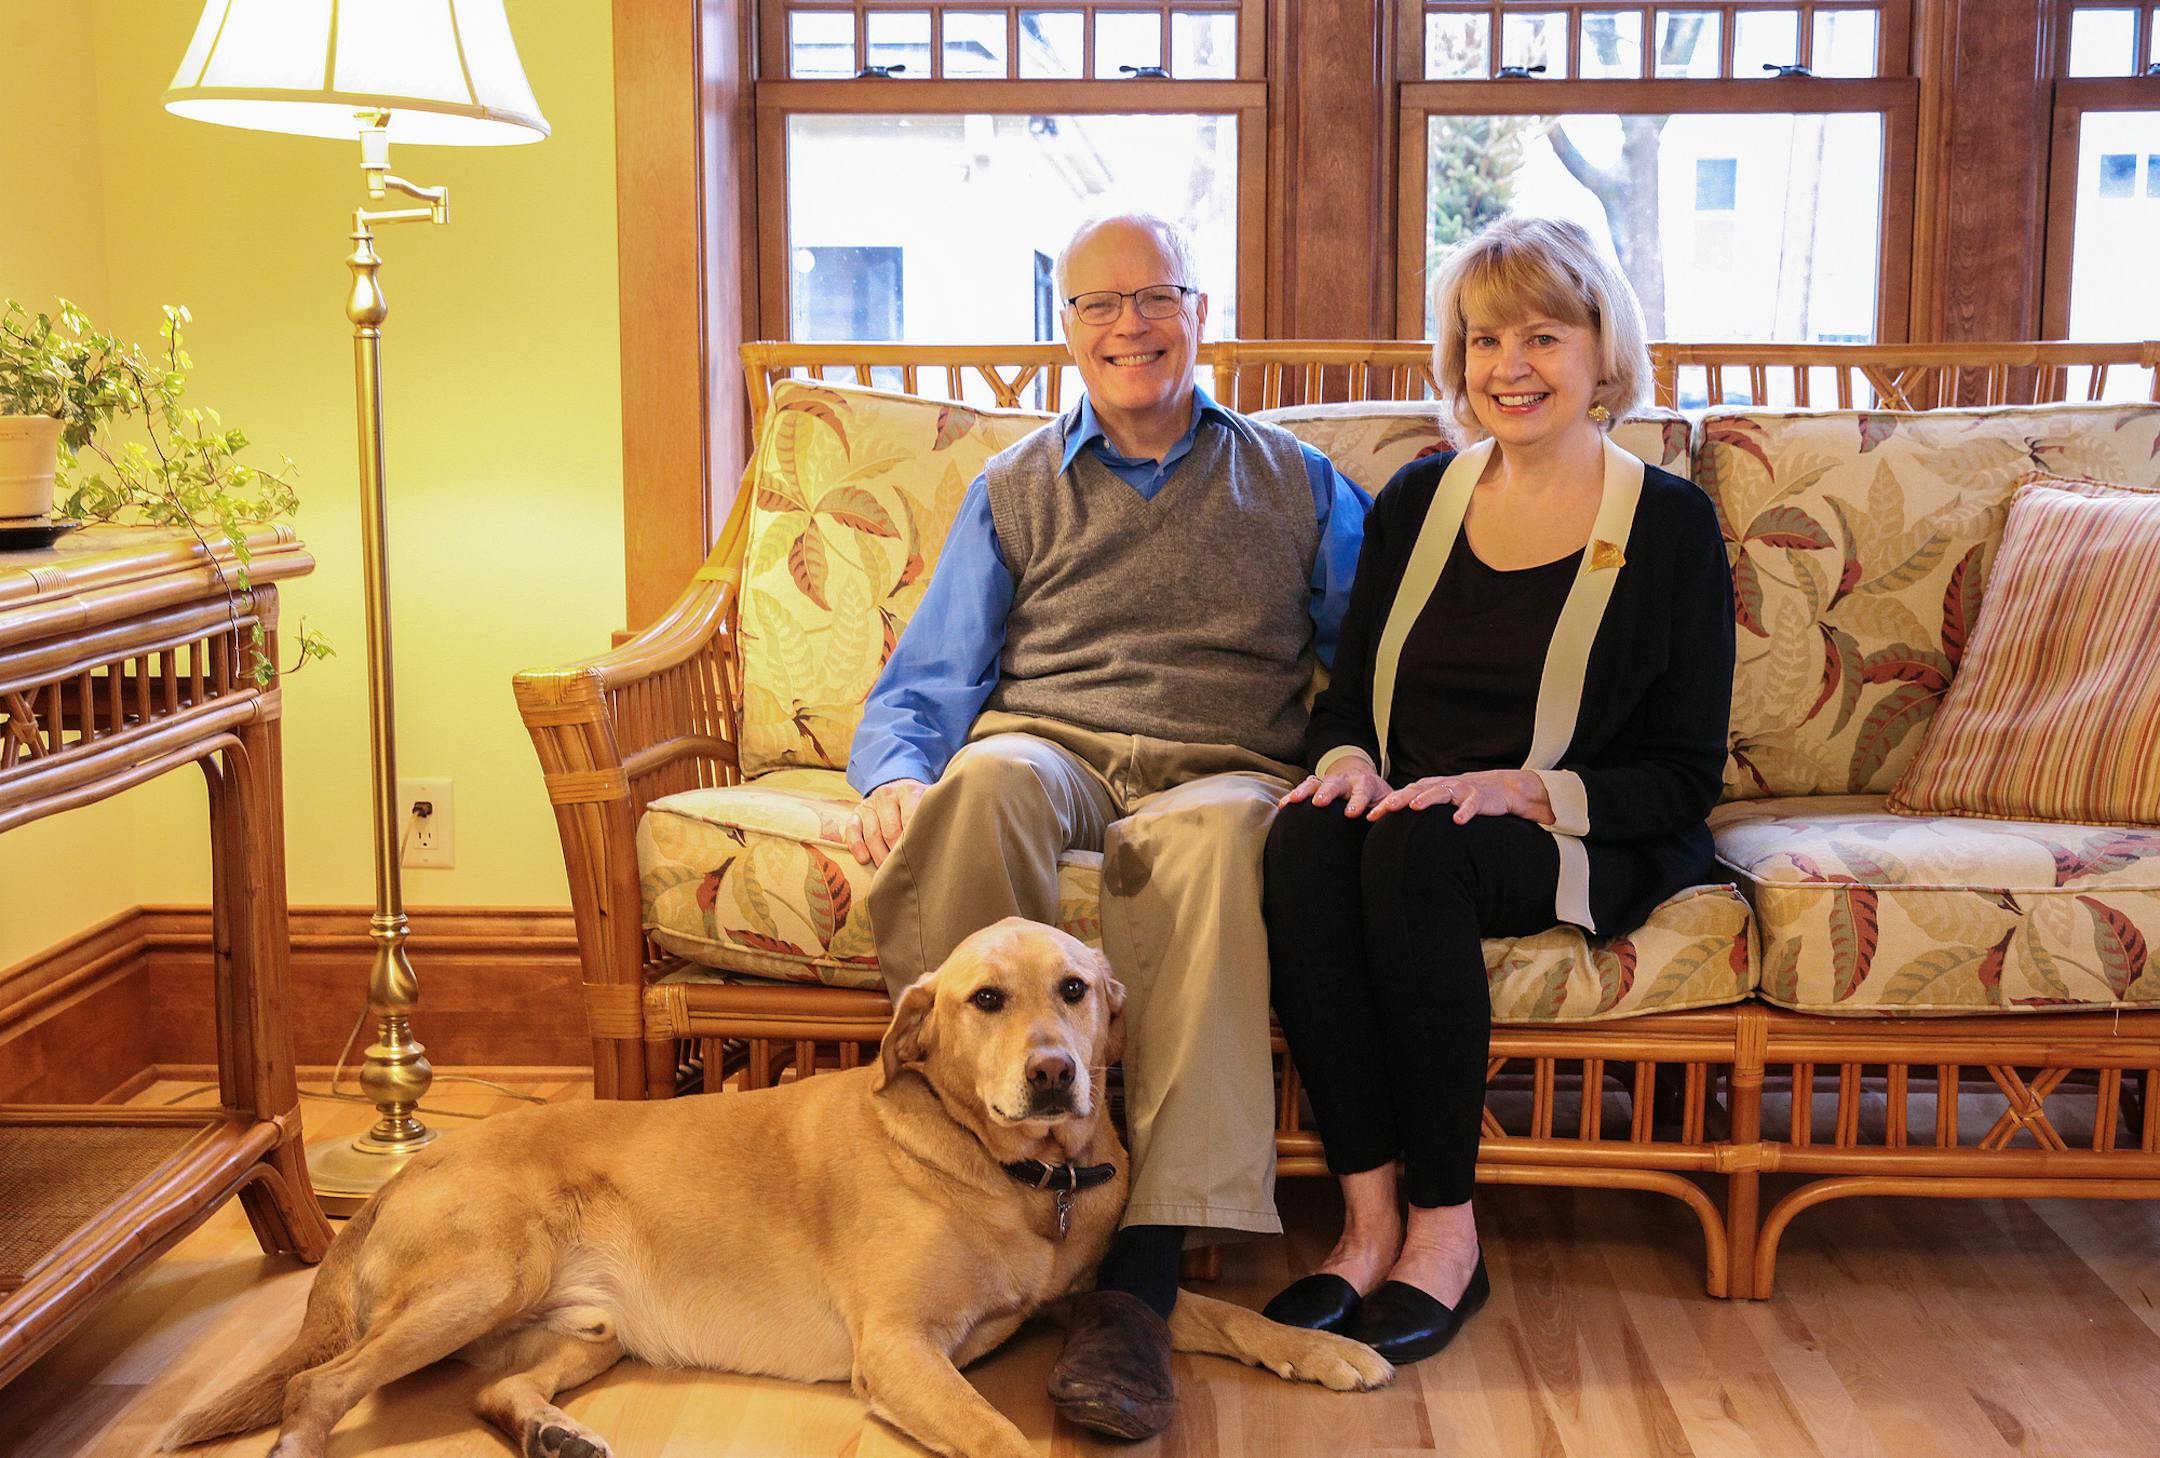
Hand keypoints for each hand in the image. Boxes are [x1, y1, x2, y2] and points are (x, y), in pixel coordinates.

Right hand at [845, 777, 926, 866]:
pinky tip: (864, 860)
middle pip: (890, 830)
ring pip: (872, 834)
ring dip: (879, 855)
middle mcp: (886, 794)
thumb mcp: (928, 804)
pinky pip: (852, 830)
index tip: (920, 859)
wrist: (898, 789)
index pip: (910, 818)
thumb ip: (933, 818)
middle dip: (897, 854)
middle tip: (905, 871)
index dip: (913, 841)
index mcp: (908, 791)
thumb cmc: (918, 804)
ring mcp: (870, 804)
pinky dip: (857, 846)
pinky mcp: (856, 813)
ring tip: (887, 872)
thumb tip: (940, 845)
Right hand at [1280, 756, 1390, 817]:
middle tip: (1319, 803)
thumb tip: (1392, 831)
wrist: (1362, 778)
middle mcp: (1346, 780)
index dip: (1357, 801)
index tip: (1350, 813)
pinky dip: (1293, 796)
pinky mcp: (1317, 785)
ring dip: (1304, 791)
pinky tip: (1283, 805)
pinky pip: (1303, 788)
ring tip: (1292, 801)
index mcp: (1365, 784)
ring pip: (1315, 782)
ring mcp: (1329, 781)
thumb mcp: (1386, 801)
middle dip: (1327, 793)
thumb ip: (1388, 812)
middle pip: (1335, 784)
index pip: (1362, 791)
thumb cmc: (1377, 797)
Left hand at [1365, 769, 1553, 824]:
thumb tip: (1393, 820)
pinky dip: (1465, 811)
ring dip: (1428, 799)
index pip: (1404, 794)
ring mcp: (1462, 790)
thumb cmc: (1465, 797)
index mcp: (1431, 787)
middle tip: (1384, 809)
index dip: (1387, 804)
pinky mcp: (1481, 797)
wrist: (1502, 789)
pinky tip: (1458, 821)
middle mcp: (1443, 786)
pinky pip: (1472, 804)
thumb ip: (1420, 804)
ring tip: (1415, 806)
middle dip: (1399, 799)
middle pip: (1417, 790)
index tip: (1369, 816)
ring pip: (1442, 792)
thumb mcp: (1440, 799)